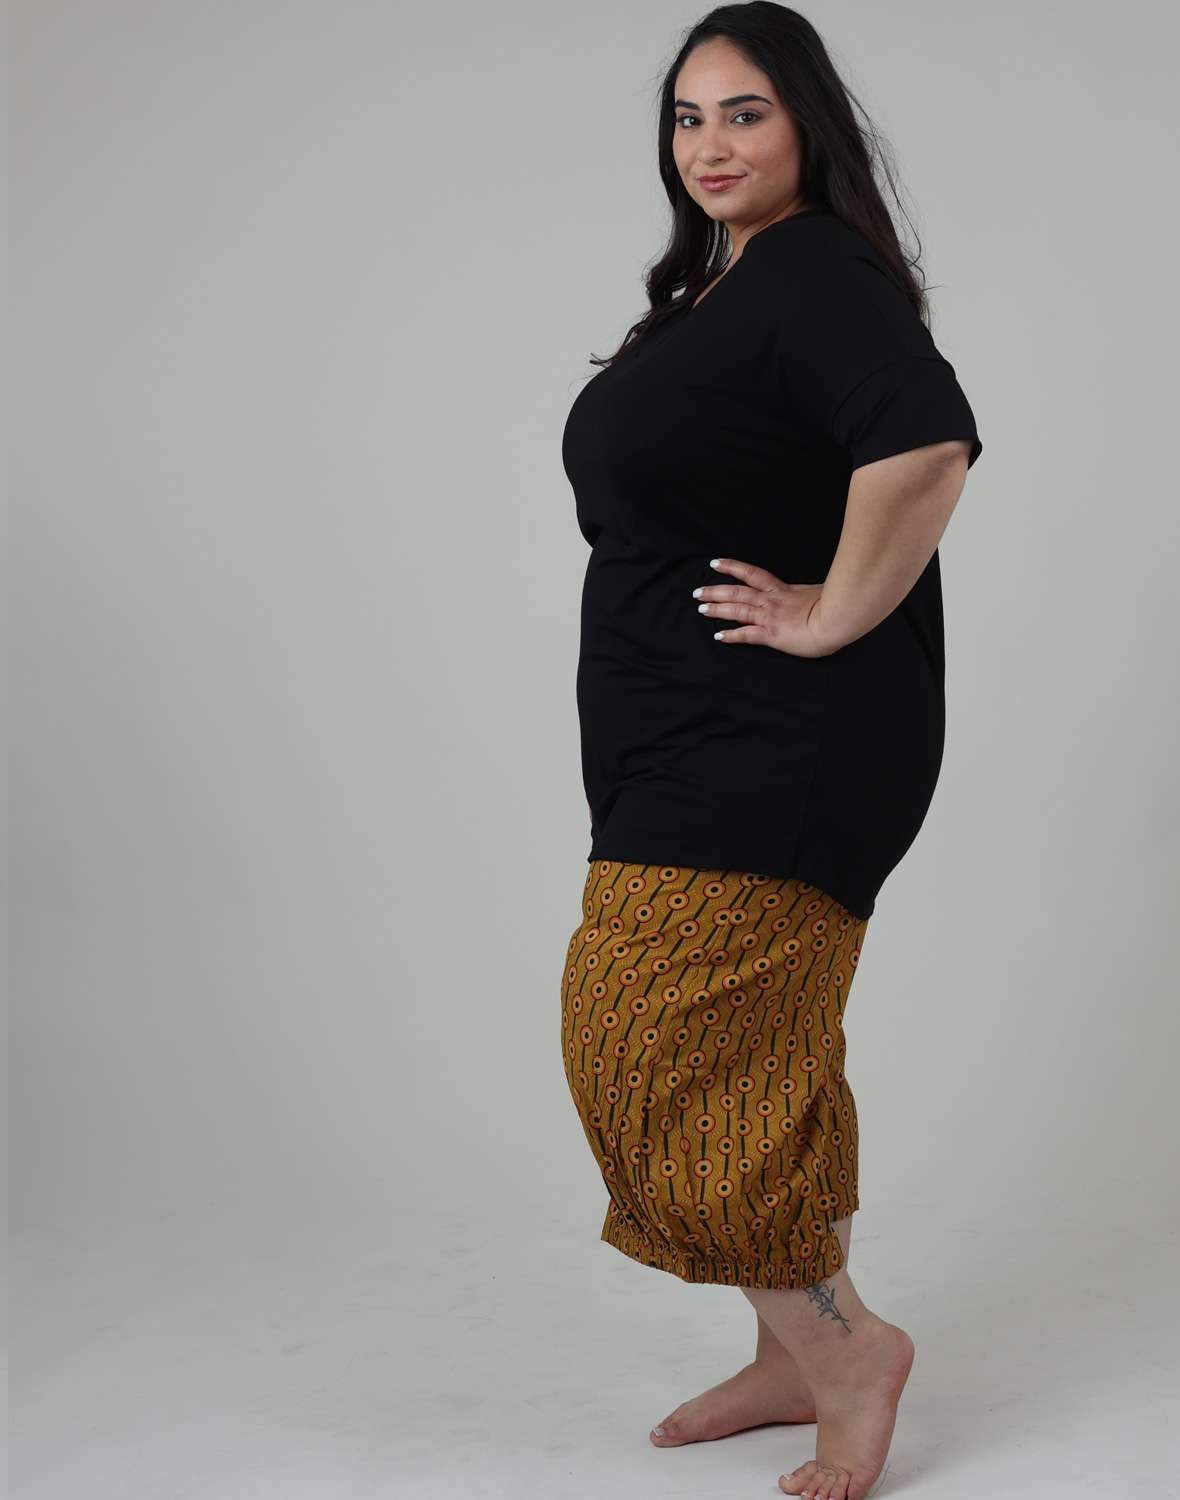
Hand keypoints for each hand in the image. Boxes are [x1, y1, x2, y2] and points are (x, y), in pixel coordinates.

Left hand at [693, 557, 835, 658]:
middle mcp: (771, 601)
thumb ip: (810, 594)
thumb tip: (814, 595)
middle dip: (715, 591)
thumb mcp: (820, 592)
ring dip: (717, 609)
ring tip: (701, 608)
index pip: (752, 574)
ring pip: (737, 610)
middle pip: (737, 592)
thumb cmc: (836, 605)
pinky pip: (746, 635)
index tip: (716, 563)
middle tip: (697, 591)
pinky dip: (731, 635)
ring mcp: (770, 617)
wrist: (838, 618)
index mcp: (783, 590)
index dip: (733, 568)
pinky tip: (718, 636)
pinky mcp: (772, 635)